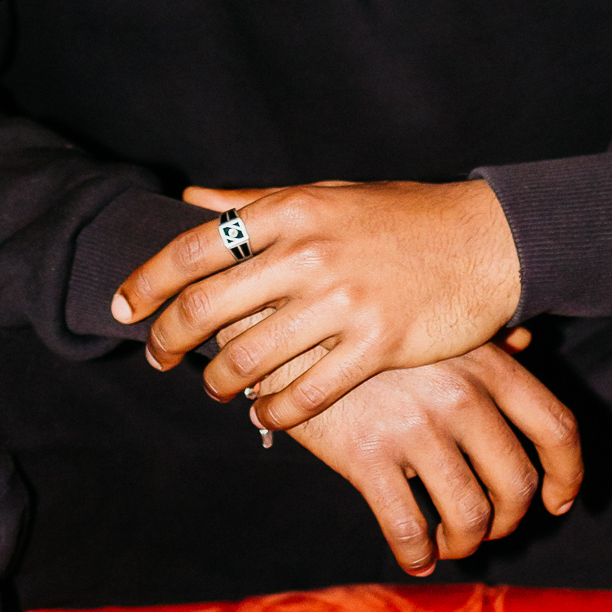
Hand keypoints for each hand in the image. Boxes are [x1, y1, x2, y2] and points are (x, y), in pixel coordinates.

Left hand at [112, 178, 522, 427]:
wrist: (488, 241)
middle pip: (208, 307)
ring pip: (250, 358)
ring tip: (216, 388)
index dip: (148, 282)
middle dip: (170, 340)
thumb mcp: (327, 195)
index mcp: (293, 210)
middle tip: (158, 357)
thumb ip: (256, 202)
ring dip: (220, 382)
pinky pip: (305, 393)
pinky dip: (274, 412)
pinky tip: (265, 415)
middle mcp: (311, 251)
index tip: (123, 308)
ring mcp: (344, 300)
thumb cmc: (402, 216)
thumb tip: (191, 201)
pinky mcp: (377, 344)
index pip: (195, 248)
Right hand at [264, 343, 581, 576]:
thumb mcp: (434, 319)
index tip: (559, 502)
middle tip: (487, 526)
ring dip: (466, 542)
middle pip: (518, 484)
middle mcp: (460, 394)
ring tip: (448, 540)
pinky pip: (408, 529)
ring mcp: (414, 425)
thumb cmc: (368, 321)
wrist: (286, 319)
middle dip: (508, 520)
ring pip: (470, 516)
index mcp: (486, 362)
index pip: (557, 428)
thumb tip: (528, 339)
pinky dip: (418, 554)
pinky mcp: (365, 455)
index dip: (567, 475)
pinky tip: (415, 556)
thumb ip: (485, 337)